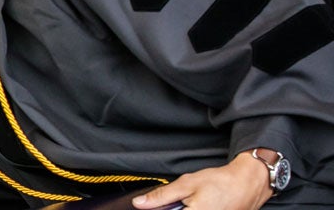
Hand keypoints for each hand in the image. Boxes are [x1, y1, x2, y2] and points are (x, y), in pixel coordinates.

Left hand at [133, 153, 272, 208]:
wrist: (250, 183)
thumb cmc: (221, 182)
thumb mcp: (187, 184)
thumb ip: (162, 196)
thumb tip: (139, 204)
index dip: (161, 209)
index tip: (161, 205)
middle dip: (175, 208)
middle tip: (182, 201)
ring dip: (184, 209)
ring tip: (192, 202)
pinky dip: (196, 209)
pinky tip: (201, 204)